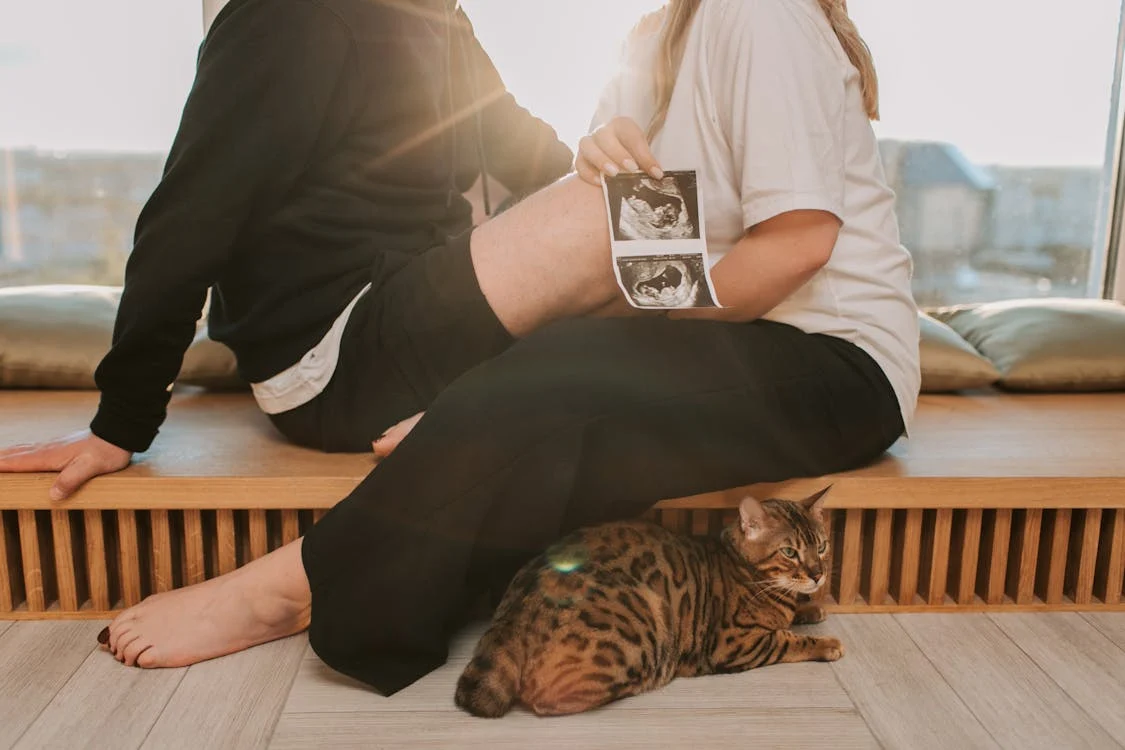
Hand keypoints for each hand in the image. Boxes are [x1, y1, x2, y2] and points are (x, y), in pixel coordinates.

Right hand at [0, 430, 132, 500]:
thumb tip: (52, 495)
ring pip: (24, 450)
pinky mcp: (62, 446)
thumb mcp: (90, 467)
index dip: (1, 467)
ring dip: (7, 454)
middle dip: (0, 459)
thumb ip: (71, 479)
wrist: (118, 432)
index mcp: (50, 457)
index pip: (18, 462)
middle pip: (16, 454)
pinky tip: (23, 452)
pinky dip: (21, 452)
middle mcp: (48, 450)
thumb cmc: (106, 451)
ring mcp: (54, 446)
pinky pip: (34, 449)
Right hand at [575, 117, 662, 185]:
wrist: (614, 159)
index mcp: (622, 125)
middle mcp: (603, 131)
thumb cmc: (631, 155)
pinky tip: (599, 182)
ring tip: (613, 174)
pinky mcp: (580, 158)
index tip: (654, 171)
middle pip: (605, 136)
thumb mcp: (642, 155)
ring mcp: (588, 143)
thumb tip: (657, 175)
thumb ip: (647, 162)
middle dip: (618, 153)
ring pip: (587, 146)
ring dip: (600, 160)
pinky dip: (588, 173)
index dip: (642, 153)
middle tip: (631, 169)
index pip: (631, 135)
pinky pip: (579, 163)